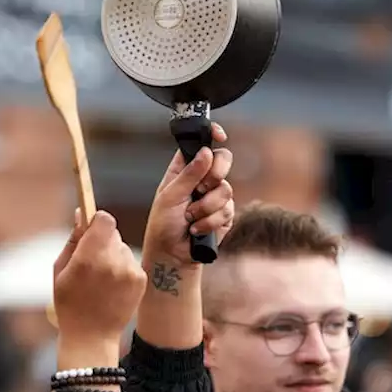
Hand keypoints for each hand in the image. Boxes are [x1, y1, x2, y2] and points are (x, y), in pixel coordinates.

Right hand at [53, 211, 147, 363]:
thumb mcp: (60, 270)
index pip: (105, 219)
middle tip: (92, 259)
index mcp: (89, 258)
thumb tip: (81, 213)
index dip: (97, 220)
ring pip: (122, 248)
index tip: (90, 228)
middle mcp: (112, 261)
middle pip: (112, 233)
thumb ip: (73, 240)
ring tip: (101, 279)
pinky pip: (130, 262)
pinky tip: (112, 287)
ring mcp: (129, 271)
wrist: (91, 336)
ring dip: (113, 256)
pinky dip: (122, 269)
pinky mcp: (140, 279)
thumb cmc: (69, 303)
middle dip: (102, 240)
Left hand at [142, 123, 234, 268]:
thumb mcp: (170, 196)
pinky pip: (229, 210)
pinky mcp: (224, 214)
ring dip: (207, 207)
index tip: (219, 136)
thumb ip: (189, 174)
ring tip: (190, 218)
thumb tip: (206, 152)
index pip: (200, 145)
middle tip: (202, 188)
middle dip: (215, 174)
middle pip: (223, 160)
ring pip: (226, 189)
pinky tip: (197, 229)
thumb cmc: (163, 225)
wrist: (172, 255)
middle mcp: (201, 179)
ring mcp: (214, 196)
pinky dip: (211, 221)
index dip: (211, 136)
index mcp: (184, 169)